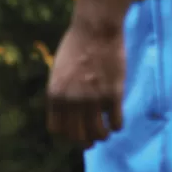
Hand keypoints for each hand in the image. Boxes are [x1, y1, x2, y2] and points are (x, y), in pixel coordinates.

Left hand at [46, 23, 125, 147]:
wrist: (95, 29)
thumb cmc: (76, 47)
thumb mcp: (58, 71)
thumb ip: (61, 92)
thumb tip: (67, 115)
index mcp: (55, 95)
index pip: (58, 130)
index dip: (67, 134)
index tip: (75, 132)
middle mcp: (71, 100)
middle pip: (77, 136)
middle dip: (85, 141)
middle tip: (92, 140)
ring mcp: (93, 99)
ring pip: (98, 133)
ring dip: (102, 136)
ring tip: (105, 132)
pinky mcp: (113, 95)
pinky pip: (116, 123)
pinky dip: (116, 126)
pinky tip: (116, 121)